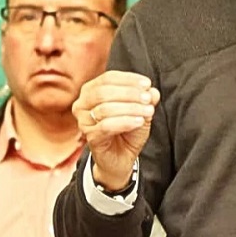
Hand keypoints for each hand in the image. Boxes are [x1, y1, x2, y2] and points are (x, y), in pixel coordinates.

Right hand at [73, 70, 159, 189]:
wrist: (121, 158)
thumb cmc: (127, 131)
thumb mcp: (140, 110)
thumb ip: (146, 98)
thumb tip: (152, 91)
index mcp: (91, 91)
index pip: (108, 78)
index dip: (129, 79)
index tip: (147, 84)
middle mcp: (82, 104)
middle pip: (104, 91)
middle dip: (129, 93)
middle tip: (148, 99)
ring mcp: (84, 121)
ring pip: (105, 108)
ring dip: (130, 108)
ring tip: (148, 112)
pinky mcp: (90, 137)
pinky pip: (106, 126)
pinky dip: (125, 122)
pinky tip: (139, 122)